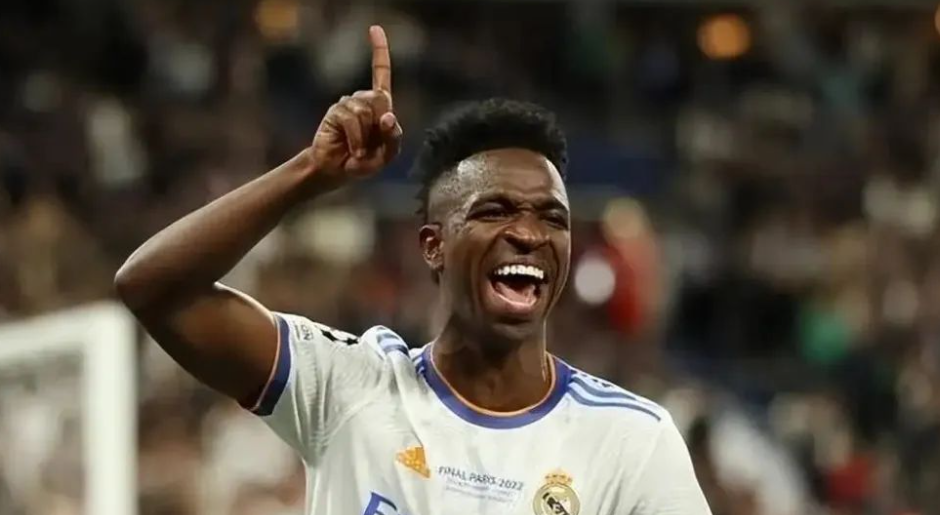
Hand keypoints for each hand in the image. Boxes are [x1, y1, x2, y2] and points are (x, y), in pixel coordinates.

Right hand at [308, 25, 402, 183]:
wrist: (336, 171)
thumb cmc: (362, 162)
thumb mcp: (386, 155)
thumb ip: (394, 137)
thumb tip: (388, 116)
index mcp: (379, 105)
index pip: (380, 73)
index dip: (378, 51)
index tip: (374, 28)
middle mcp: (362, 99)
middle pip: (381, 99)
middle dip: (381, 125)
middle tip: (371, 145)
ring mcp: (347, 104)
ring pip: (367, 112)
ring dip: (366, 137)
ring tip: (359, 149)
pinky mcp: (335, 111)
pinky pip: (353, 120)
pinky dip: (357, 140)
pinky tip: (352, 150)